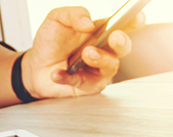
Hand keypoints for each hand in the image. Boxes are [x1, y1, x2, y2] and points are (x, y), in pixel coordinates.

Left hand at [23, 6, 143, 98]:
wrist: (35, 66)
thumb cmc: (51, 42)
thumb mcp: (57, 19)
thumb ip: (73, 14)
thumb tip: (88, 22)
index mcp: (101, 31)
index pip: (123, 25)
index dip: (134, 21)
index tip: (137, 18)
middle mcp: (104, 51)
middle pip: (123, 47)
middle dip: (122, 42)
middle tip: (114, 37)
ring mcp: (98, 70)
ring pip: (110, 67)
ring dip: (100, 59)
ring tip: (86, 53)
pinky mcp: (88, 86)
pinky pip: (84, 83)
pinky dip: (69, 77)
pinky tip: (57, 73)